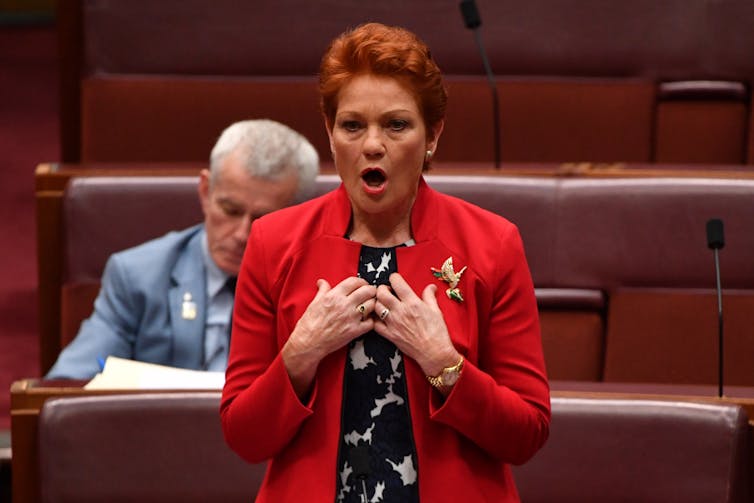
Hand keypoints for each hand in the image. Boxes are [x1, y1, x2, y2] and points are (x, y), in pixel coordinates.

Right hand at [282, 277, 375, 396]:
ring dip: (372, 304)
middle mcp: (344, 305)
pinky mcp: (355, 331)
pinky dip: (371, 320)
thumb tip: (322, 282)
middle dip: (371, 290)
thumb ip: (322, 290)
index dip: (361, 281)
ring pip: (372, 305)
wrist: (308, 343)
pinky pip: (371, 322)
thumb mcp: (314, 303)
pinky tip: (366, 320)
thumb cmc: (309, 324)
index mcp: (334, 296)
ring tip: (369, 306)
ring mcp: (351, 318)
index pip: (355, 281)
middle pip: (367, 290)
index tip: (362, 284)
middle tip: (370, 293)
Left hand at [373, 272, 459, 377]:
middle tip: (388, 292)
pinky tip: (380, 318)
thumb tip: (430, 287)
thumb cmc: (437, 333)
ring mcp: (393, 323)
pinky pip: (375, 325)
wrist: (434, 352)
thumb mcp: (436, 311)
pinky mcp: (390, 335)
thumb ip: (430, 296)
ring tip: (384, 304)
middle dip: (382, 288)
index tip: (396, 280)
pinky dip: (374, 320)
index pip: (396, 282)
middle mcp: (400, 311)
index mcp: (412, 302)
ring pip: (376, 307)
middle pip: (381, 292)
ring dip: (378, 303)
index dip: (394, 278)